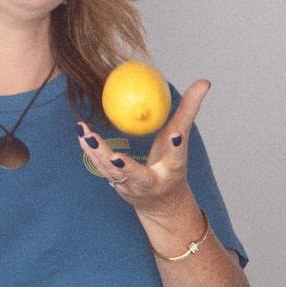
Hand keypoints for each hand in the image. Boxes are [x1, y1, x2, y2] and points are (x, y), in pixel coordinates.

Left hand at [77, 81, 209, 252]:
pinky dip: (89, 149)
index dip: (176, 147)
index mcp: (172, 170)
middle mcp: (151, 183)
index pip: (176, 157)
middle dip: (124, 167)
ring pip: (111, 171)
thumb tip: (204, 82)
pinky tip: (81, 131)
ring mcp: (131, 187)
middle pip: (136, 175)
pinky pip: (99, 165)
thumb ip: (190, 110)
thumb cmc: (171, 163)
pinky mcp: (115, 184)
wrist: (161, 203)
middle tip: (112, 155)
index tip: (174, 136)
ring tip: (85, 131)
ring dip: (97, 153)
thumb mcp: (182, 138)